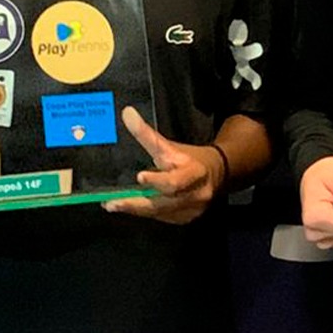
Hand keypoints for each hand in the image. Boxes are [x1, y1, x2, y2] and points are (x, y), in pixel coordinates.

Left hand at [104, 106, 224, 224]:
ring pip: (159, 213)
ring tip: (113, 205)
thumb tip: (127, 113)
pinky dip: (145, 213)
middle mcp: (195, 194)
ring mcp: (191, 209)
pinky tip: (130, 208)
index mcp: (194, 173)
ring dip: (135, 210)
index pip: (175, 180)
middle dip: (137, 203)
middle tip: (113, 202)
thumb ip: (147, 134)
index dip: (158, 180)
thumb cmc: (189, 158)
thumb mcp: (170, 146)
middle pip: (164, 202)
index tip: (140, 177)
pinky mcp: (186, 219)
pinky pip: (161, 218)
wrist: (219, 174)